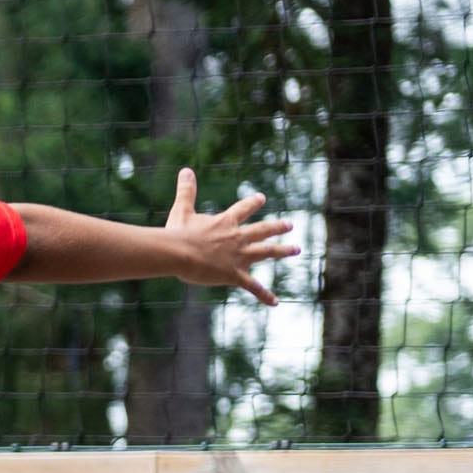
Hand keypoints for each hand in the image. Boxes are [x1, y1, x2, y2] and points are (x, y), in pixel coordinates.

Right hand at [164, 170, 297, 304]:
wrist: (179, 254)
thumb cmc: (177, 233)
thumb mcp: (182, 210)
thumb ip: (186, 191)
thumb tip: (185, 169)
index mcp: (225, 222)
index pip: (243, 209)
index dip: (253, 203)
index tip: (261, 198)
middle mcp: (237, 237)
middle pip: (262, 230)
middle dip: (277, 227)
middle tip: (289, 225)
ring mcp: (239, 257)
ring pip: (266, 252)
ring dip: (282, 251)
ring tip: (296, 250)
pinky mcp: (235, 275)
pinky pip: (253, 287)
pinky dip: (264, 295)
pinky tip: (275, 302)